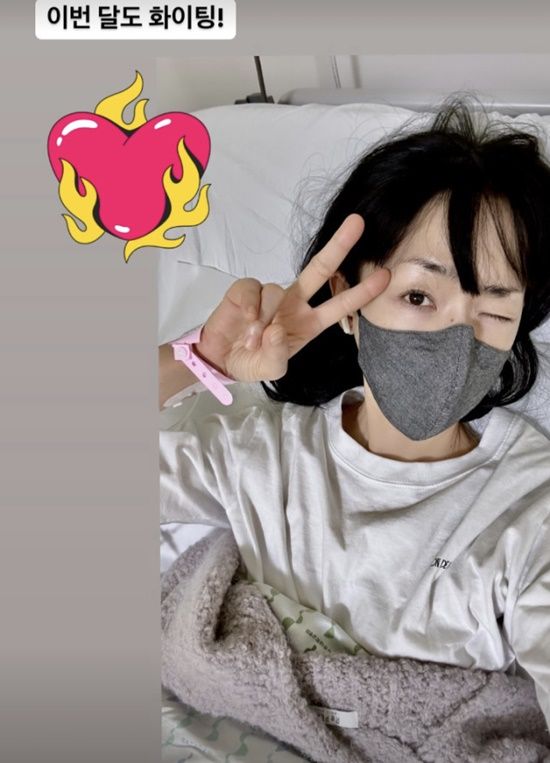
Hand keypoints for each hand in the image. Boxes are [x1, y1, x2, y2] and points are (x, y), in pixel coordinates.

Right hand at [195, 214, 390, 382]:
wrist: (220, 358)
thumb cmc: (251, 362)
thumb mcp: (270, 369)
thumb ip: (276, 355)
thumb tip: (277, 330)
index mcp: (309, 323)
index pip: (340, 304)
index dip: (362, 292)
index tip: (385, 276)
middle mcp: (294, 303)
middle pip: (320, 269)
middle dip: (339, 245)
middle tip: (358, 222)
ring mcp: (271, 295)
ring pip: (276, 291)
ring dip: (265, 318)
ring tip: (252, 341)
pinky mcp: (246, 290)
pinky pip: (253, 289)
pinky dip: (250, 307)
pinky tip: (245, 322)